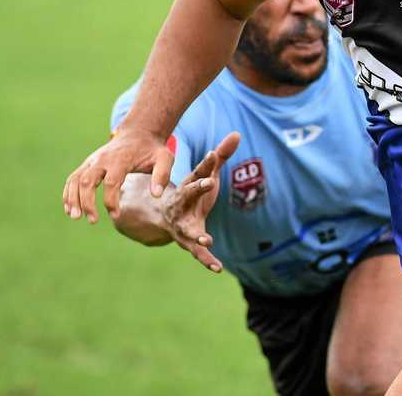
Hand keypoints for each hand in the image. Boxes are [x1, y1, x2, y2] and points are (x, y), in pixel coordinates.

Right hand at [64, 129, 175, 222]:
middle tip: (93, 220)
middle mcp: (102, 159)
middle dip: (87, 202)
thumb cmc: (152, 150)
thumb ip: (162, 175)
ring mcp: (92, 161)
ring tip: (76, 217)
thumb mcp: (164, 158)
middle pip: (87, 181)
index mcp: (121, 159)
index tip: (116, 216)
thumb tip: (156, 195)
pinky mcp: (87, 164)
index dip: (111, 200)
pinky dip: (68, 193)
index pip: (111, 182)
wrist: (138, 134)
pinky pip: (72, 178)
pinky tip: (70, 209)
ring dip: (73, 199)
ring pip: (76, 179)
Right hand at [161, 133, 238, 272]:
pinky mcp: (188, 241)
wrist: (164, 216)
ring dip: (197, 234)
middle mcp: (182, 204)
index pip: (198, 172)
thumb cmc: (191, 193)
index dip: (206, 163)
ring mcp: (182, 224)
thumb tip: (237, 133)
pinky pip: (197, 253)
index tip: (214, 154)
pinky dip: (207, 260)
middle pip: (189, 194)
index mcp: (188, 187)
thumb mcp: (206, 175)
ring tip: (207, 240)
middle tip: (209, 182)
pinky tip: (218, 268)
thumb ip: (221, 157)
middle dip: (197, 188)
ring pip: (188, 228)